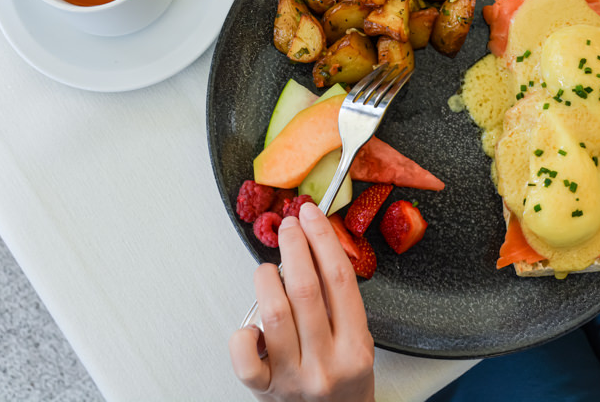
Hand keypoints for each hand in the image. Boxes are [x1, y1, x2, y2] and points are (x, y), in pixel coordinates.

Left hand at [229, 202, 374, 401]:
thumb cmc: (344, 381)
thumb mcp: (357, 342)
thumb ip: (338, 303)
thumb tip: (312, 247)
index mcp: (355, 346)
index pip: (339, 279)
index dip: (323, 239)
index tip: (312, 216)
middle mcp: (326, 362)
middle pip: (306, 289)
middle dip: (294, 247)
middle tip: (289, 226)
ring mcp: (293, 377)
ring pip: (275, 313)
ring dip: (268, 279)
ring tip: (269, 270)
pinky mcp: (265, 390)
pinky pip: (245, 357)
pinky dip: (242, 333)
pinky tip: (251, 324)